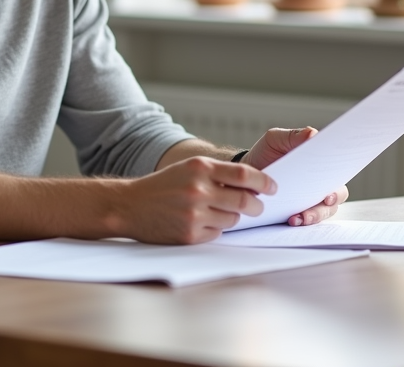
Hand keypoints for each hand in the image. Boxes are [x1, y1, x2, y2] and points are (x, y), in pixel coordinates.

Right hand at [117, 156, 276, 243]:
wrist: (130, 205)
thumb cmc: (163, 186)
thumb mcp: (188, 169)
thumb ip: (217, 174)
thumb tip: (252, 185)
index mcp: (200, 168)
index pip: (243, 174)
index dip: (264, 182)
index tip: (273, 187)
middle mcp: (198, 190)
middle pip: (243, 201)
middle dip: (256, 206)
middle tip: (257, 206)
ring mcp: (194, 214)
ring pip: (232, 220)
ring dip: (232, 217)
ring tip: (218, 212)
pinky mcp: (190, 234)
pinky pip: (217, 234)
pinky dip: (216, 229)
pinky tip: (201, 222)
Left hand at [242, 126, 348, 226]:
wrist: (246, 171)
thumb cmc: (266, 153)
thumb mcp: (276, 140)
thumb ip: (294, 136)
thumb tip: (314, 134)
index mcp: (320, 166)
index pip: (338, 175)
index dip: (340, 181)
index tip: (332, 190)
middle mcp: (319, 186)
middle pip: (335, 197)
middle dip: (330, 201)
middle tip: (324, 201)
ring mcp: (309, 202)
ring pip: (322, 213)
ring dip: (314, 216)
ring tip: (299, 217)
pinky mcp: (296, 214)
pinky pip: (304, 221)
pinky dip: (301, 222)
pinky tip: (291, 220)